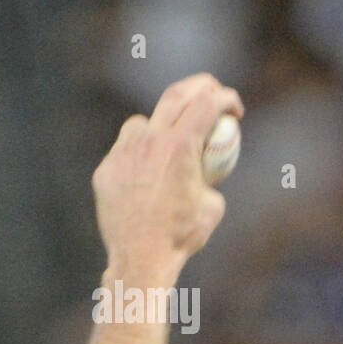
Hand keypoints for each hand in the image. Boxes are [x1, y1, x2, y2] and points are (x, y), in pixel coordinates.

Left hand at [91, 73, 243, 274]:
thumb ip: (208, 177)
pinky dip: (140, 154)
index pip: (207, 104)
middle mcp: (151, 141)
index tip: (235, 108)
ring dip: (162, 125)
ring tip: (170, 146)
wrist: (142, 256)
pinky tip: (147, 175)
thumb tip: (208, 167)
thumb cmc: (183, 235)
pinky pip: (125, 149)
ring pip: (144, 122)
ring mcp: (125, 152)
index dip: (226, 99)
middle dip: (201, 87)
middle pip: (176, 95)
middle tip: (212, 93)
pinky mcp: (108, 168)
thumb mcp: (213, 205)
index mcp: (181, 147)